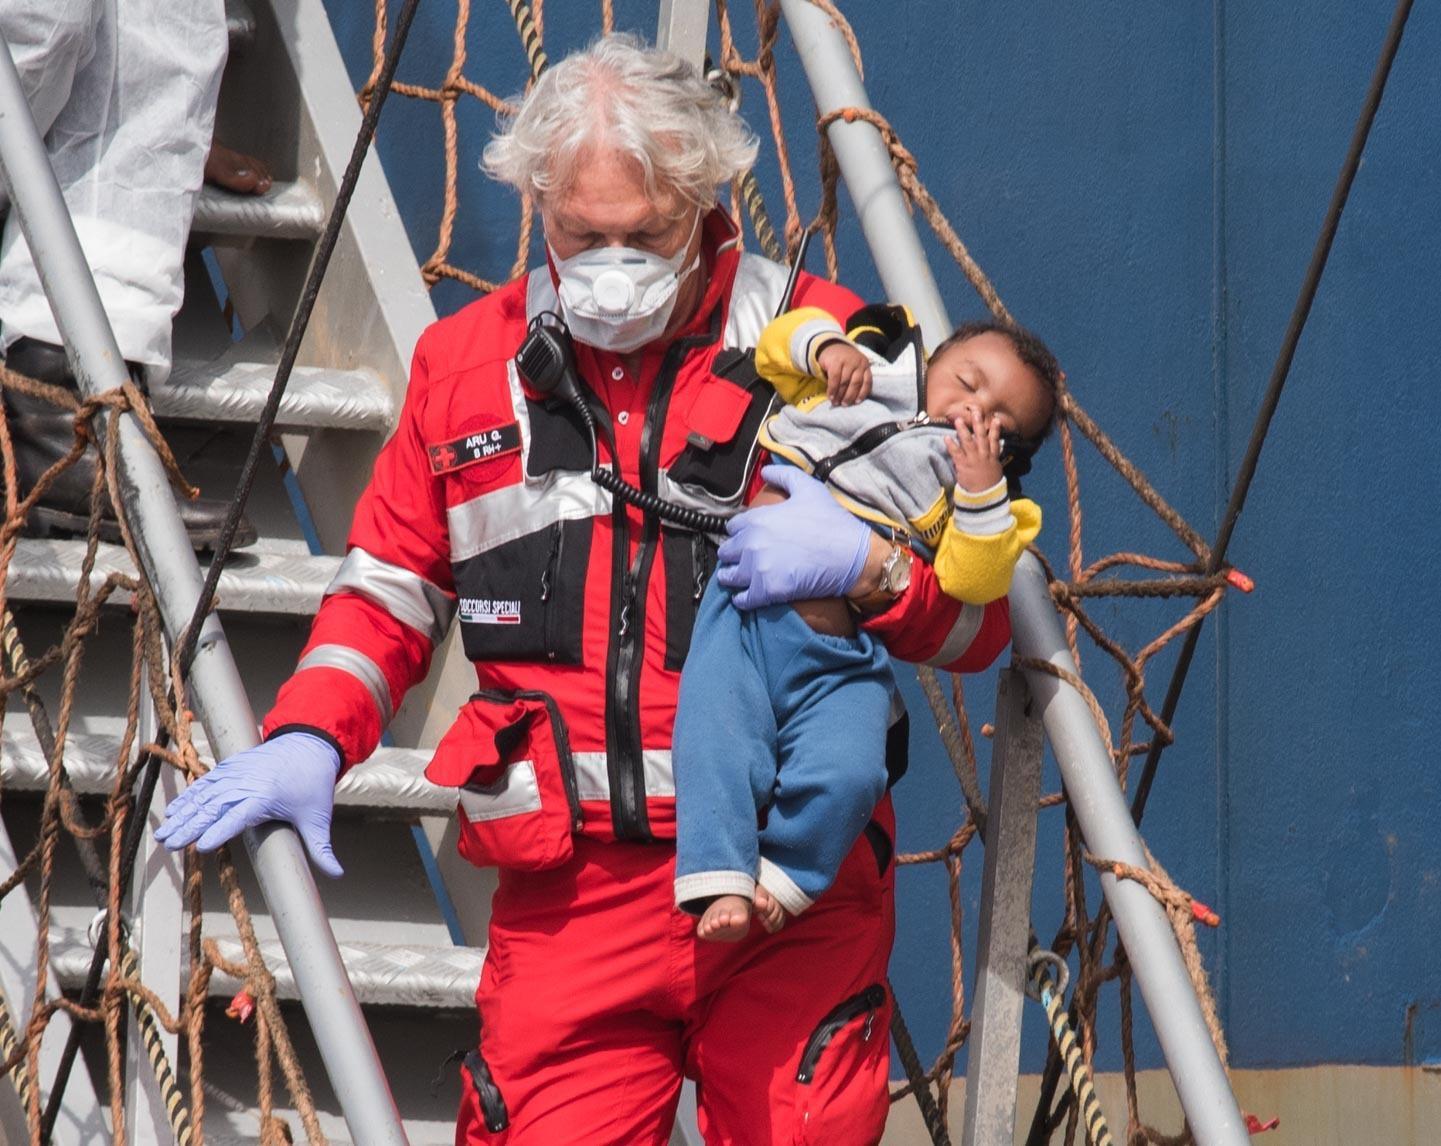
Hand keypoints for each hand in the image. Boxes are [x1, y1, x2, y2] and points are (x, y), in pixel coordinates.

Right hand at [155, 732, 343, 877]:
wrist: (309, 744)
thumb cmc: (313, 783)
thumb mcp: (318, 817)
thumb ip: (322, 849)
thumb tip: (337, 873)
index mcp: (266, 797)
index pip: (238, 816)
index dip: (220, 831)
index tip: (202, 846)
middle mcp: (247, 784)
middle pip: (213, 808)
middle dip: (190, 827)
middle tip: (170, 846)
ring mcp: (236, 773)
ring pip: (203, 796)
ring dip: (182, 815)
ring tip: (163, 834)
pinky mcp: (231, 767)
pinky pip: (205, 782)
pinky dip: (189, 796)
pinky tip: (173, 812)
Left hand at [716, 465, 871, 607]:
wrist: (852, 555)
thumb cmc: (832, 521)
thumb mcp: (809, 488)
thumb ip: (784, 475)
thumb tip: (765, 471)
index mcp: (757, 518)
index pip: (733, 527)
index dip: (740, 532)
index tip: (747, 537)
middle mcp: (751, 543)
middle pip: (727, 551)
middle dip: (734, 554)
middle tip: (742, 559)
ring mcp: (757, 569)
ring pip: (729, 576)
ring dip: (732, 576)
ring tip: (740, 579)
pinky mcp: (767, 591)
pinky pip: (742, 599)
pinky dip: (742, 599)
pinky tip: (746, 597)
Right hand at [816, 339, 872, 405]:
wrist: (831, 346)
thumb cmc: (844, 362)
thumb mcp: (854, 367)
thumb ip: (856, 379)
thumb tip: (853, 400)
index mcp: (865, 365)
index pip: (867, 382)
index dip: (862, 394)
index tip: (856, 402)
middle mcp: (858, 362)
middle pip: (855, 383)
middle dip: (849, 396)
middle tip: (844, 405)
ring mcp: (847, 361)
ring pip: (844, 382)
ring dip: (840, 395)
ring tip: (836, 403)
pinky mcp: (835, 362)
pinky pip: (834, 379)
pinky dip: (832, 389)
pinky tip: (830, 396)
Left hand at [945, 406, 1003, 492]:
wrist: (984, 497)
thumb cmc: (989, 485)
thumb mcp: (996, 471)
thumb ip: (994, 460)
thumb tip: (994, 452)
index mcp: (992, 458)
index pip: (995, 441)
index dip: (995, 430)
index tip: (996, 419)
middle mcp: (984, 456)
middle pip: (982, 437)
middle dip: (979, 423)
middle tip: (976, 411)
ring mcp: (973, 460)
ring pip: (969, 442)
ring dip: (963, 430)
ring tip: (958, 420)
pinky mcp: (963, 466)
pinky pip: (956, 453)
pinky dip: (951, 445)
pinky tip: (946, 438)